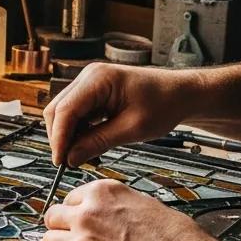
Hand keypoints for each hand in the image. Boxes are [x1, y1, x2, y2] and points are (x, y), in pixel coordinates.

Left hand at [42, 179, 223, 240]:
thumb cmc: (174, 240)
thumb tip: (95, 211)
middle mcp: (87, 214)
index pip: (68, 198)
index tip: (78, 222)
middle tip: (74, 239)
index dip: (74, 212)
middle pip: (52, 218)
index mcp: (102, 192)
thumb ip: (111, 205)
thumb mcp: (142, 203)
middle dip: (61, 228)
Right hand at [43, 63, 202, 165]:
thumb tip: (70, 158)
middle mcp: (89, 77)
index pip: (65, 110)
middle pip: (58, 110)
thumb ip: (98, 142)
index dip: (59, 138)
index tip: (60, 162)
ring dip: (69, 137)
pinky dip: (78, 132)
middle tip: (70, 163)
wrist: (181, 93)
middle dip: (61, 138)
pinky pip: (75, 114)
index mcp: (99, 79)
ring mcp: (89, 83)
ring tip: (84, 156)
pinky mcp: (92, 93)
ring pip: (63, 114)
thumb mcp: (132, 128)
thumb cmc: (165, 104)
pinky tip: (90, 147)